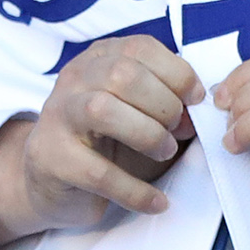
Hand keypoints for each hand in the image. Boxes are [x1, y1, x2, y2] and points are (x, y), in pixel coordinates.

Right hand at [0, 34, 204, 247]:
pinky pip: (98, 173)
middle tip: (177, 131)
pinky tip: (155, 202)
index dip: (176, 72)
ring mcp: (57, 116)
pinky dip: (135, 190)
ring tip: (165, 152)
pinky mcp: (51, 158)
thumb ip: (168, 100)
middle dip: (163, 103)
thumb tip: (199, 107)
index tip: (196, 99)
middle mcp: (74, 79)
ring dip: (147, 134)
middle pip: (122, 74)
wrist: (50, 181)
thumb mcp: (137, 110)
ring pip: (102, 110)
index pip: (139, 48)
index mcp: (99, 59)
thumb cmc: (105, 141)